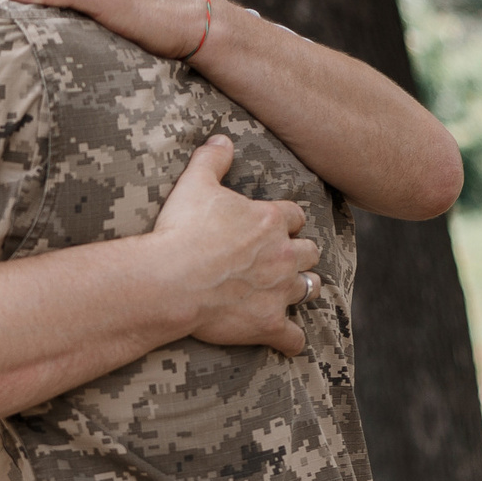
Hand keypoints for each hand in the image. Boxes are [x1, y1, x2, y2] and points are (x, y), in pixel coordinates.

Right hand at [148, 136, 320, 354]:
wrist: (172, 279)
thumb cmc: (182, 230)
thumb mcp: (194, 184)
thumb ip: (211, 159)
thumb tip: (221, 138)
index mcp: (270, 220)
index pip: (294, 215)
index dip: (287, 220)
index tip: (278, 224)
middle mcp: (283, 255)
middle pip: (309, 251)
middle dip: (301, 253)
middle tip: (287, 258)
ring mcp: (279, 291)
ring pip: (309, 289)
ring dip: (304, 288)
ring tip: (295, 290)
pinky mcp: (269, 324)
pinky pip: (293, 338)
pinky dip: (292, 341)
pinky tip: (288, 342)